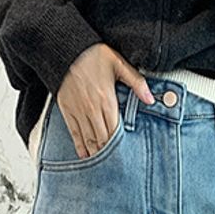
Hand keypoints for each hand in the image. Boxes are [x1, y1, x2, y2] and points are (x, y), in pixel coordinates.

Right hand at [56, 43, 154, 158]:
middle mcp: (92, 110)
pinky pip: (74, 134)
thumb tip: (151, 99)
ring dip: (97, 153)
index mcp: (107, 100)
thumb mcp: (118, 63)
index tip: (127, 156)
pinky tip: (85, 156)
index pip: (116, 131)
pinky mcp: (67, 111)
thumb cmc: (91, 54)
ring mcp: (78, 112)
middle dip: (110, 153)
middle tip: (118, 165)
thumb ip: (136, 82)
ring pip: (89, 140)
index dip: (121, 145)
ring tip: (104, 165)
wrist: (63, 48)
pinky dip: (80, 146)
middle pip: (103, 140)